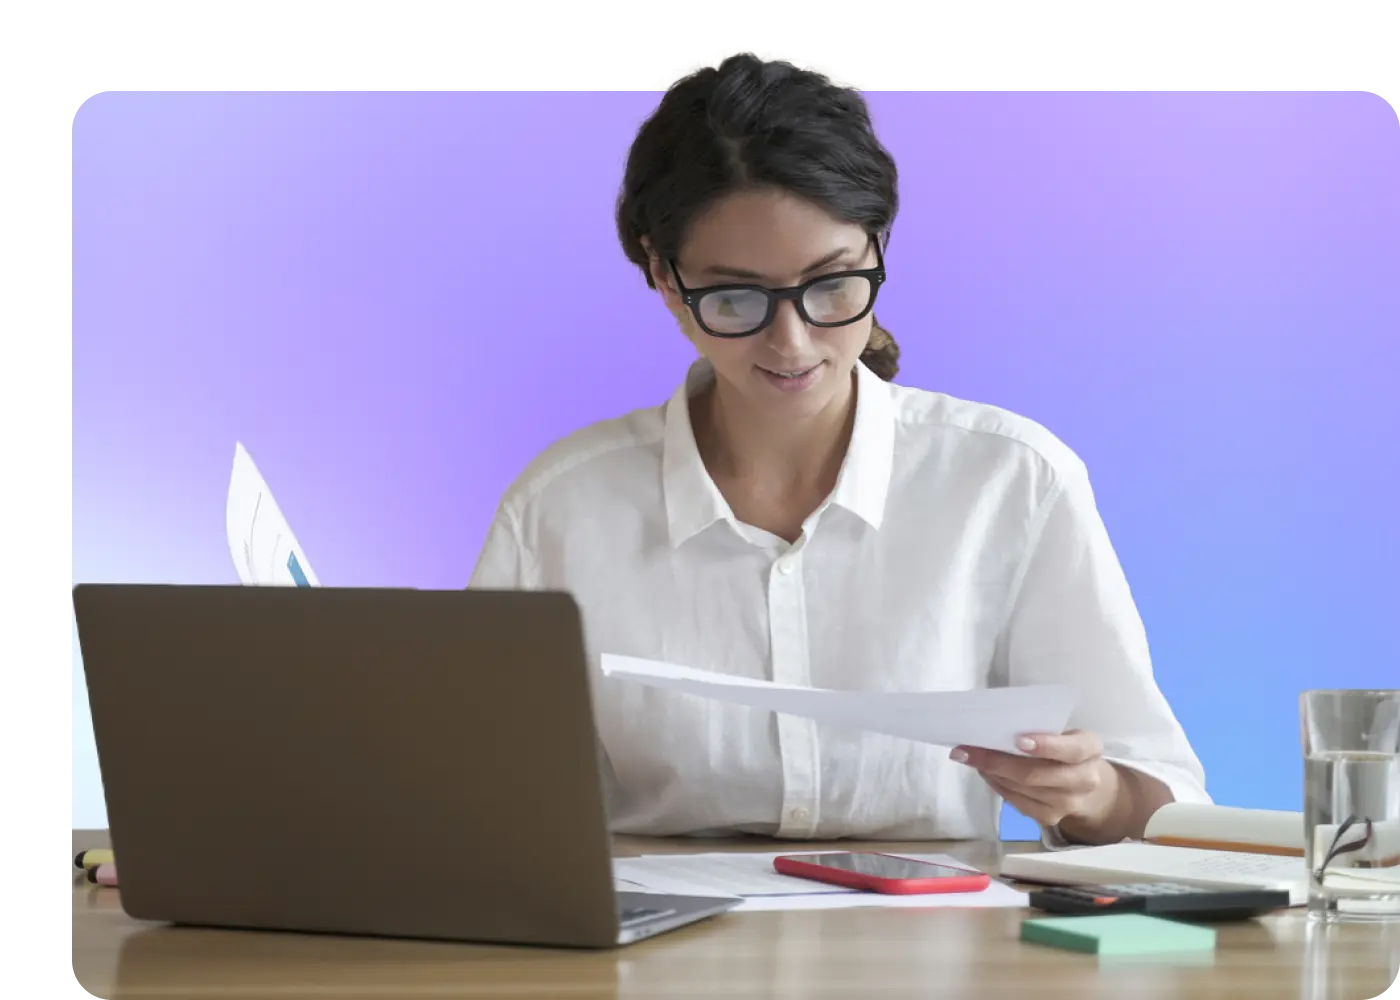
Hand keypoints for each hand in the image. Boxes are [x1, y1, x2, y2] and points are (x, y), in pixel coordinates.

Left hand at [951, 730, 1119, 834]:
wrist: (1081, 782)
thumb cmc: (1063, 747)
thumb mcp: (1062, 732)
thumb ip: (1038, 729)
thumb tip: (994, 727)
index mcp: (1090, 749)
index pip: (1071, 749)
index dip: (1046, 746)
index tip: (1018, 740)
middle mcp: (1084, 779)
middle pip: (1037, 774)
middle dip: (998, 761)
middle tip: (970, 749)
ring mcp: (1068, 803)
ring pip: (1022, 789)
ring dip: (992, 772)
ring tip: (971, 758)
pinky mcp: (1050, 818)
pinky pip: (1017, 802)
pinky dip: (997, 786)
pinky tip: (986, 773)